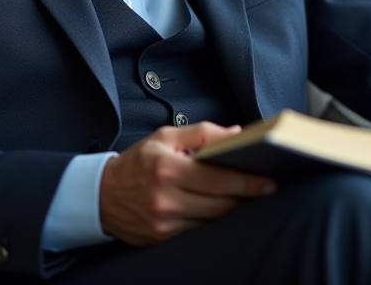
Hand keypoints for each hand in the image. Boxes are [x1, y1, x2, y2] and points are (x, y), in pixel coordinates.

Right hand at [98, 122, 277, 245]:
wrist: (102, 195)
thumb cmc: (137, 162)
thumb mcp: (165, 137)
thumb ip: (202, 133)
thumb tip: (237, 134)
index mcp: (167, 168)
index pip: (217, 178)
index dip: (247, 181)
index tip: (268, 181)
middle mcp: (165, 198)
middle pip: (220, 203)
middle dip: (246, 196)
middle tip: (265, 188)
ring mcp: (164, 221)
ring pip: (213, 220)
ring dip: (232, 209)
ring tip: (244, 197)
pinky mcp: (163, 238)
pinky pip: (200, 231)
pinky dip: (213, 220)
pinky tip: (220, 209)